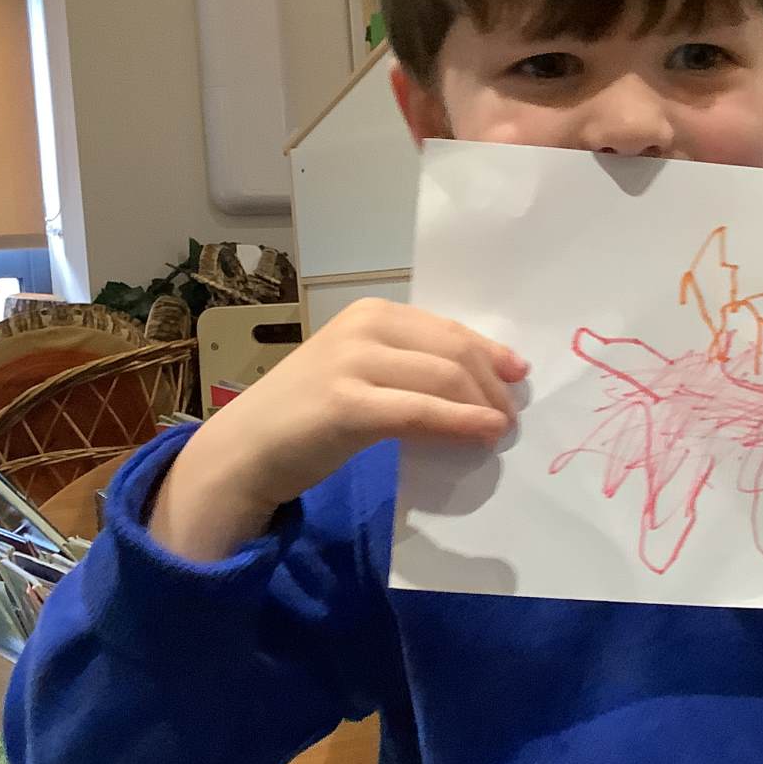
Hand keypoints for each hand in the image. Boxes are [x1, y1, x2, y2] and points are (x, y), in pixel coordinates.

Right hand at [152, 300, 526, 560]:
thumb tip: (476, 381)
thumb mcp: (360, 373)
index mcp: (370, 313)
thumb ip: (406, 366)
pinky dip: (460, 423)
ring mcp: (352, 363)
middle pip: (453, 349)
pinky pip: (421, 412)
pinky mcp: (347, 405)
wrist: (245, 450)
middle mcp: (363, 327)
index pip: (446, 328)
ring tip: (501, 429)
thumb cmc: (306, 415)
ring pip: (443, 377)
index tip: (517, 373)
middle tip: (511, 413)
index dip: (488, 351)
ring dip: (482, 405)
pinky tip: (482, 435)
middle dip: (491, 382)